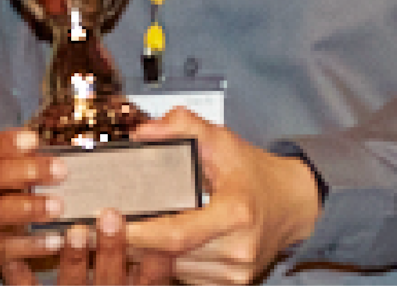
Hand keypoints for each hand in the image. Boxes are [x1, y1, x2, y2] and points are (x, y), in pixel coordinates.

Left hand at [3, 209, 176, 285]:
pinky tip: (13, 259)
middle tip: (110, 217)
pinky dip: (20, 277)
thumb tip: (163, 252)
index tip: (159, 234)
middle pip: (111, 278)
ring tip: (75, 233)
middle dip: (111, 248)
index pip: (150, 282)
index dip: (156, 260)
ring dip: (74, 258)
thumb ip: (144, 279)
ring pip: (72, 284)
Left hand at [124, 110, 321, 285]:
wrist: (292, 204)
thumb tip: (144, 133)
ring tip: (130, 233)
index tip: (110, 223)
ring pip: (174, 270)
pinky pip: (187, 277)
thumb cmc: (253, 173)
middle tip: (104, 227)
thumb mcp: (222, 140)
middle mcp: (237, 249)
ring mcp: (235, 273)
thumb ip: (183, 127)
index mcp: (235, 214)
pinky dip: (170, 264)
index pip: (176, 235)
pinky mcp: (231, 285)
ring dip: (150, 256)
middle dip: (136, 242)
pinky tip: (160, 246)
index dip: (140, 233)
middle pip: (169, 256)